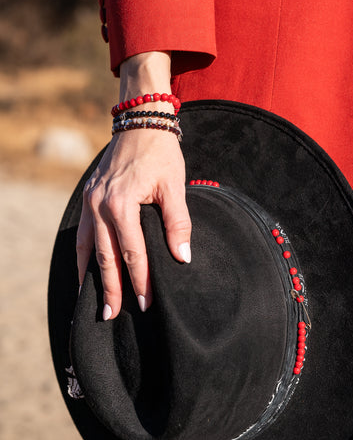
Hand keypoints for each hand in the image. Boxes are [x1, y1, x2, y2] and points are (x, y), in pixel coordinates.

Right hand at [76, 51, 191, 317]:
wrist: (140, 123)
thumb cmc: (161, 154)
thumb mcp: (174, 185)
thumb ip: (178, 222)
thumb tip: (183, 258)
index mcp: (122, 203)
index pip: (132, 252)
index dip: (140, 280)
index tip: (146, 304)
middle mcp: (100, 206)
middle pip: (105, 257)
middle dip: (112, 288)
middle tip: (114, 315)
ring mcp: (90, 202)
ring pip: (88, 249)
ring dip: (93, 278)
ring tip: (98, 304)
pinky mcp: (88, 199)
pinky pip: (82, 236)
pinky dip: (83, 257)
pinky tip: (86, 273)